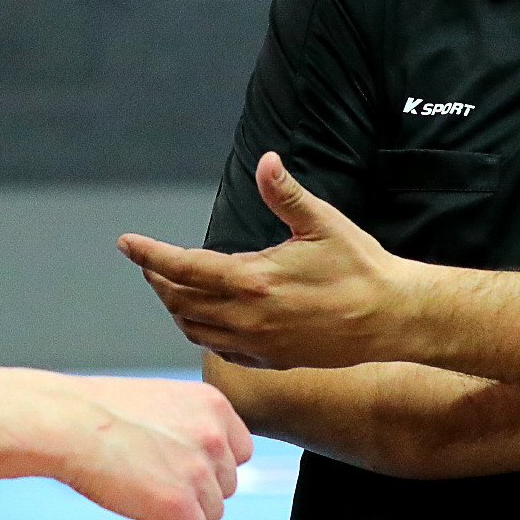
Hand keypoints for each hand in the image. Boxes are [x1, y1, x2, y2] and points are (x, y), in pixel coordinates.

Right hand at [49, 374, 252, 519]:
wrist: (68, 423)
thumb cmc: (101, 412)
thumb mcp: (163, 402)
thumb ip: (192, 428)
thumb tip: (205, 465)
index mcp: (213, 405)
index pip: (240, 452)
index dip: (209, 465)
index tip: (179, 465)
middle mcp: (214, 436)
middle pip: (227, 485)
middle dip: (195, 489)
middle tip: (152, 477)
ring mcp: (199, 471)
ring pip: (212, 512)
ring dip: (182, 510)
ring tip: (142, 490)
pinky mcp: (181, 504)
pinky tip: (142, 508)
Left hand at [118, 153, 411, 368]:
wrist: (392, 318)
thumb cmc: (360, 266)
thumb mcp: (323, 223)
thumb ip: (287, 193)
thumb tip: (266, 160)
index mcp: (253, 281)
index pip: (183, 268)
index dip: (150, 254)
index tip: (126, 243)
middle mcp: (248, 318)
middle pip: (180, 302)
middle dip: (159, 280)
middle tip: (151, 262)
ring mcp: (258, 344)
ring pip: (195, 330)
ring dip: (177, 308)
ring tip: (172, 287)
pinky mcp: (272, 359)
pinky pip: (220, 349)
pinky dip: (202, 331)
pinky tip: (206, 317)